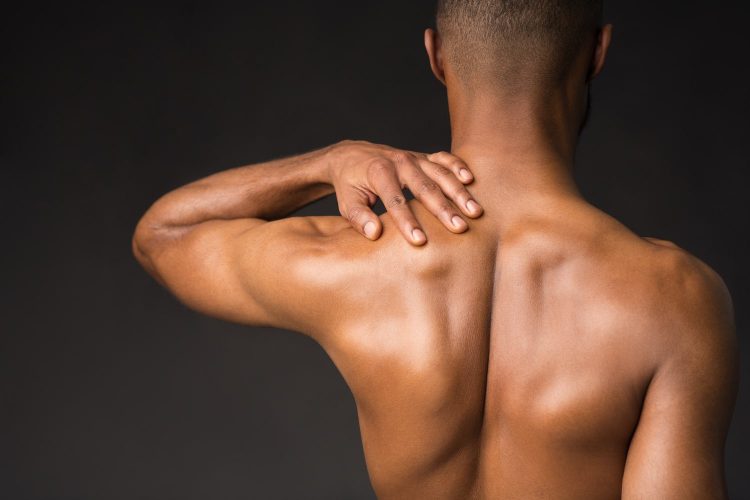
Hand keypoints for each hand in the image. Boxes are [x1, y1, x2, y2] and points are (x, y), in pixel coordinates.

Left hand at [326, 140, 482, 244]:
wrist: (351, 155)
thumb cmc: (350, 184)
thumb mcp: (347, 202)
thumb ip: (358, 218)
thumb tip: (374, 233)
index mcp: (379, 172)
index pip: (396, 201)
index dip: (408, 222)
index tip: (420, 241)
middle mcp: (400, 161)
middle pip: (425, 187)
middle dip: (443, 209)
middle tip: (459, 228)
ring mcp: (414, 157)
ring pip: (440, 174)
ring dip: (459, 192)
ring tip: (475, 211)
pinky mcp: (423, 157)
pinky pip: (444, 158)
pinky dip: (458, 166)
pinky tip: (471, 180)